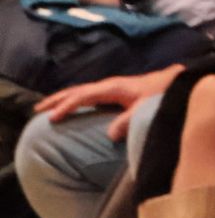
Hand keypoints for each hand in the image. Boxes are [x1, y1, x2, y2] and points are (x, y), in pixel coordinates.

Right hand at [34, 66, 180, 124]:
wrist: (174, 81)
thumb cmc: (161, 94)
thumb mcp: (146, 109)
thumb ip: (128, 121)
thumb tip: (109, 135)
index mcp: (113, 88)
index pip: (83, 96)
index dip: (67, 106)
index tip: (52, 118)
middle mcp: (108, 85)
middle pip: (76, 91)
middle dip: (56, 99)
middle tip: (37, 109)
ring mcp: (111, 86)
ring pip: (80, 91)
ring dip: (62, 98)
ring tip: (45, 107)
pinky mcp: (114, 90)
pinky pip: (87, 94)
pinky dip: (74, 99)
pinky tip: (70, 106)